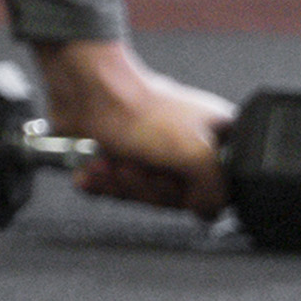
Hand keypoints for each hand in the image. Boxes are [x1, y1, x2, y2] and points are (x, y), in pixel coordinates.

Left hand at [30, 40, 232, 216]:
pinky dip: (100, 181)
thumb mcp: (197, 156)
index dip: (189, 195)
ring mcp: (151, 149)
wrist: (85, 90)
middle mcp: (186, 144)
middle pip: (174, 196)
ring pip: (141, 193)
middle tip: (136, 167)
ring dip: (121, 182)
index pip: (215, 191)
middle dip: (147, 186)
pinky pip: (112, 187)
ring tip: (110, 162)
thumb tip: (208, 210)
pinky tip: (95, 167)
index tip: (173, 182)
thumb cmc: (138, 111)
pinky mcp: (118, 155)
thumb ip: (216, 192)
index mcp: (216, 138)